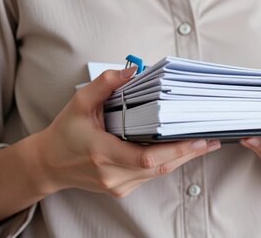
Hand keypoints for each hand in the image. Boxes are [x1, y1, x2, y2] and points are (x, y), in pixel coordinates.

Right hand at [34, 67, 220, 197]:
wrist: (48, 164)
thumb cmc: (65, 133)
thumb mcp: (79, 103)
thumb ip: (105, 84)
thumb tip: (132, 70)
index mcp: (102, 153)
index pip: (147, 157)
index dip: (176, 149)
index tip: (197, 138)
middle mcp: (112, 174)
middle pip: (160, 167)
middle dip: (189, 152)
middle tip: (212, 138)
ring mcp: (118, 185)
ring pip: (159, 173)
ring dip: (183, 157)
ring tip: (205, 142)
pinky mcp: (122, 189)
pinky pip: (152, 175)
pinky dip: (168, 162)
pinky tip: (183, 149)